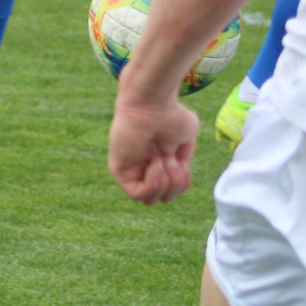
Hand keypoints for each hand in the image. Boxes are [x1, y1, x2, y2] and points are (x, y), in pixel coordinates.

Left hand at [108, 90, 199, 204]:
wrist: (153, 104)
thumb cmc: (170, 115)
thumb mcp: (186, 140)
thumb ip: (183, 162)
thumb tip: (176, 176)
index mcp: (160, 163)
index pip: (173, 190)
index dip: (183, 182)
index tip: (180, 161)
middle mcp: (144, 169)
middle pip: (164, 199)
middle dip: (175, 183)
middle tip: (170, 159)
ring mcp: (131, 171)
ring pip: (151, 201)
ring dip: (165, 182)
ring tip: (162, 158)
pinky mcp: (119, 171)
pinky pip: (137, 195)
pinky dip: (152, 183)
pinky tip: (153, 162)